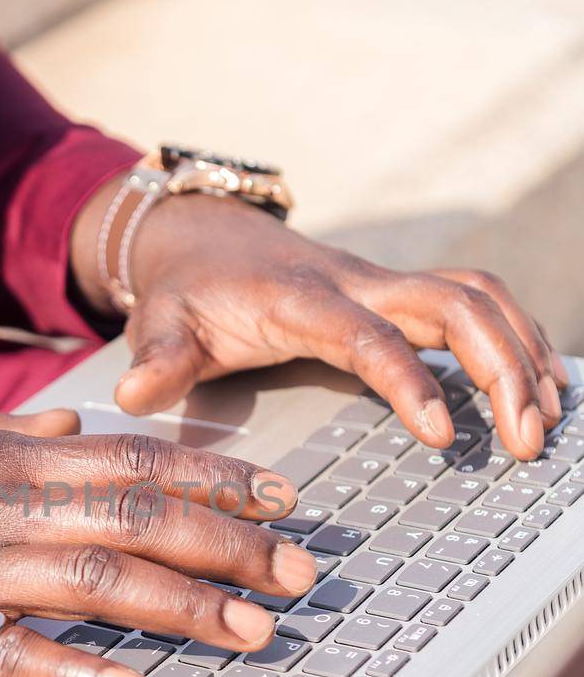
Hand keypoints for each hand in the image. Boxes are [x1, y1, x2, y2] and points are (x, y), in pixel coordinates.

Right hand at [0, 410, 315, 676]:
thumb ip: (3, 434)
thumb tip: (70, 424)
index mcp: (1, 461)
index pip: (133, 462)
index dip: (217, 477)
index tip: (283, 496)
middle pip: (139, 520)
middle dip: (232, 543)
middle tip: (302, 572)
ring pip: (101, 582)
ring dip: (187, 608)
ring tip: (257, 631)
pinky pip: (19, 657)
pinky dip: (83, 675)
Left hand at [73, 187, 566, 460]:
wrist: (202, 236)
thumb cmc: (185, 292)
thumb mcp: (159, 324)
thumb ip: (154, 361)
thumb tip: (133, 399)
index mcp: (300, 300)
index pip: (369, 336)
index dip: (409, 380)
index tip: (441, 434)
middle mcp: (356, 283)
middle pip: (453, 305)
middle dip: (501, 368)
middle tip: (526, 440)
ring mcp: (384, 284)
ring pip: (476, 298)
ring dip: (521, 353)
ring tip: (546, 422)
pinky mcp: (399, 294)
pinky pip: (475, 302)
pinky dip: (516, 337)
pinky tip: (540, 384)